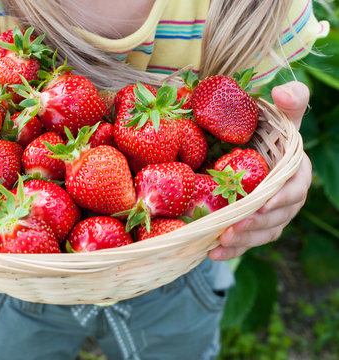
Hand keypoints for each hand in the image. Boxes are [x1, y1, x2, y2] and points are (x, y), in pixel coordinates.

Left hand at [209, 81, 311, 260]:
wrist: (248, 153)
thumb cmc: (265, 134)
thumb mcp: (277, 117)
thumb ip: (289, 102)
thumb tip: (284, 91)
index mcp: (297, 173)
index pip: (294, 188)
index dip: (279, 199)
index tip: (259, 205)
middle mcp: (288, 198)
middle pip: (276, 217)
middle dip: (254, 225)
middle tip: (231, 229)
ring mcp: (273, 215)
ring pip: (261, 233)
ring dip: (242, 240)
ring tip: (218, 242)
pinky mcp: (256, 226)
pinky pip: (247, 241)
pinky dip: (231, 249)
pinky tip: (211, 252)